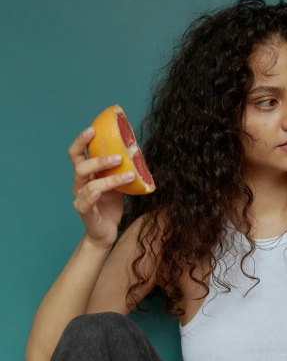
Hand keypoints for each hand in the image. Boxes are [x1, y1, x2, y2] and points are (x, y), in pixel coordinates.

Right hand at [69, 126, 134, 247]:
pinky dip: (90, 196)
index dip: (81, 140)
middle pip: (81, 167)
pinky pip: (84, 203)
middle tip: (119, 157)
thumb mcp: (116, 182)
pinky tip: (97, 192)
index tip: (93, 129)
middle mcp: (80, 184)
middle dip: (99, 159)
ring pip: (89, 185)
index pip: (76, 153)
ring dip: (110, 178)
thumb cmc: (110, 204)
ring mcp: (81, 198)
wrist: (107, 231)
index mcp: (85, 174)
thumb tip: (136, 151)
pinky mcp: (85, 213)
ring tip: (128, 174)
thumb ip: (119, 169)